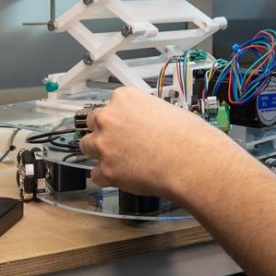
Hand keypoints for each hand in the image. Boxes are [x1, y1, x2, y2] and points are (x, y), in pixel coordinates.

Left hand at [79, 86, 206, 196]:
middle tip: (120, 141)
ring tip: (121, 159)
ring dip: (100, 153)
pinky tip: (123, 175)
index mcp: (124, 98)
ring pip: (86, 147)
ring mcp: (104, 144)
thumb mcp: (165, 109)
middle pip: (91, 123)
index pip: (109, 104)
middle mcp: (109, 118)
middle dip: (103, 132)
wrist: (189, 159)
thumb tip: (141, 123)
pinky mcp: (106, 170)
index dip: (117, 117)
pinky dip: (107, 176)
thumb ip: (144, 113)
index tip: (122, 124)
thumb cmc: (186, 135)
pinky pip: (96, 175)